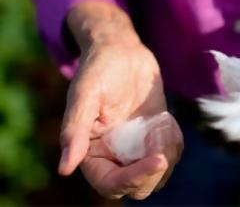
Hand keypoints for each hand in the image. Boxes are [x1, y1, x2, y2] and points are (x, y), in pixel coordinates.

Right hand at [58, 1, 182, 198]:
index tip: (157, 160)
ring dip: (167, 153)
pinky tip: (165, 120)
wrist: (122, 53)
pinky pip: (171, 154)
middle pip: (138, 188)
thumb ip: (74, 130)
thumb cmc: (99, 69)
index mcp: (91, 151)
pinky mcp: (153, 138)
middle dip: (153, 171)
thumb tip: (64, 168)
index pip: (110, 183)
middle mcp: (113, 155)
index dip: (133, 179)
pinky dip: (174, 142)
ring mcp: (136, 148)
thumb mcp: (84, 95)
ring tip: (160, 122)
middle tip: (159, 136)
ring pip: (159, 175)